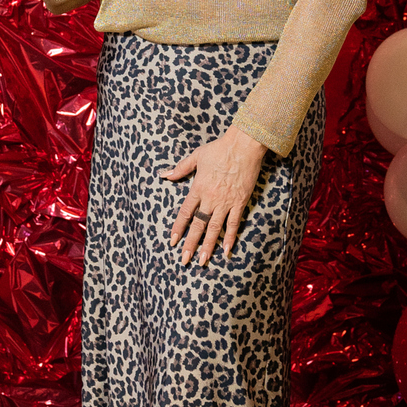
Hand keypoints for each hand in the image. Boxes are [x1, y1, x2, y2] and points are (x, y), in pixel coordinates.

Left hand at [165, 126, 266, 266]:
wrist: (243, 146)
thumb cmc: (219, 149)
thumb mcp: (196, 156)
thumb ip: (180, 168)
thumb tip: (164, 175)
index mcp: (198, 188)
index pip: (185, 213)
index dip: (178, 228)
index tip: (172, 241)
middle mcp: (210, 198)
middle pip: (198, 225)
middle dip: (190, 244)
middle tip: (184, 260)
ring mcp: (226, 202)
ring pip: (215, 228)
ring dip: (208, 246)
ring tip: (203, 261)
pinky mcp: (240, 202)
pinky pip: (234, 223)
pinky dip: (230, 237)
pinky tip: (226, 250)